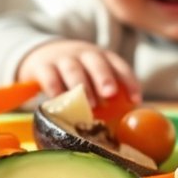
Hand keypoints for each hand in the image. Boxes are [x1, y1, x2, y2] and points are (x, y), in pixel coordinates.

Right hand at [17, 39, 140, 107]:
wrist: (42, 54)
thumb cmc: (75, 73)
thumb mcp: (92, 76)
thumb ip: (106, 94)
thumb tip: (125, 122)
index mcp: (101, 57)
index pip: (119, 66)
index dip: (129, 81)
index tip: (135, 99)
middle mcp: (83, 54)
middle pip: (96, 63)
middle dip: (104, 78)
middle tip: (110, 93)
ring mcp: (62, 59)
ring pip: (73, 69)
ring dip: (82, 85)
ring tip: (90, 103)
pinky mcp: (42, 67)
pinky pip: (49, 77)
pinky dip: (55, 88)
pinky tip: (61, 101)